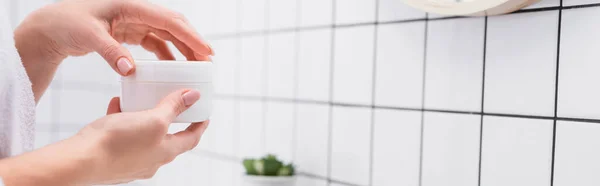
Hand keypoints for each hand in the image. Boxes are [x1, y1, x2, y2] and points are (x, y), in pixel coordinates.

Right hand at [0, 89, 209, 185]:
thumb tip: (194, 96)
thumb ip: (174, 107)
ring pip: (142, 134)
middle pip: (167, 137)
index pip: (191, 139)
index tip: (204, 114)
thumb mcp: (154, 119)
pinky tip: (116, 103)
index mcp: (166, 152)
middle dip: (170, 119)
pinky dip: (122, 118)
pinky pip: (121, 134)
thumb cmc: (119, 143)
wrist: (80, 161)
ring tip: (142, 99)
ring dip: (143, 116)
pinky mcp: (112, 156)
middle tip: (174, 104)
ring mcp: (130, 161)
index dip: (199, 125)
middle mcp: (151, 160)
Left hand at [14, 0, 213, 101]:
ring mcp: (134, 21)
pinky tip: (173, 66)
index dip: (190, 35)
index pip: (168, 20)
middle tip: (208, 60)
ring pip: (167, 33)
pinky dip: (166, 53)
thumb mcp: (89, 36)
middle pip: (174, 24)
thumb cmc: (66, 23)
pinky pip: (155, 41)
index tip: (205, 51)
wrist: (51, 27)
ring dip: (182, 48)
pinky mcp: (129, 31)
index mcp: (131, 5)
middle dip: (192, 41)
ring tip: (197, 65)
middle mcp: (137, 11)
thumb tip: (132, 70)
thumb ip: (112, 53)